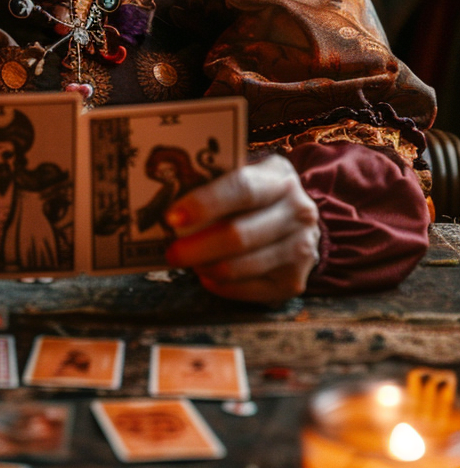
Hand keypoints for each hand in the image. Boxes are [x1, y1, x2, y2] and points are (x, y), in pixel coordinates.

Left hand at [165, 156, 319, 303]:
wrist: (297, 223)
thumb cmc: (255, 198)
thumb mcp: (243, 178)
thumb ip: (214, 185)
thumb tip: (166, 203)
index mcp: (279, 177)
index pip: (242, 189)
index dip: (205, 204)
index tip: (172, 217)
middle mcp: (298, 212)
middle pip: (240, 234)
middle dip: (198, 247)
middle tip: (171, 252)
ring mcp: (300, 249)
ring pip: (242, 267)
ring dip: (207, 268)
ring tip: (190, 264)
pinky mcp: (294, 282)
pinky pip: (247, 291)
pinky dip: (221, 286)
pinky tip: (209, 276)